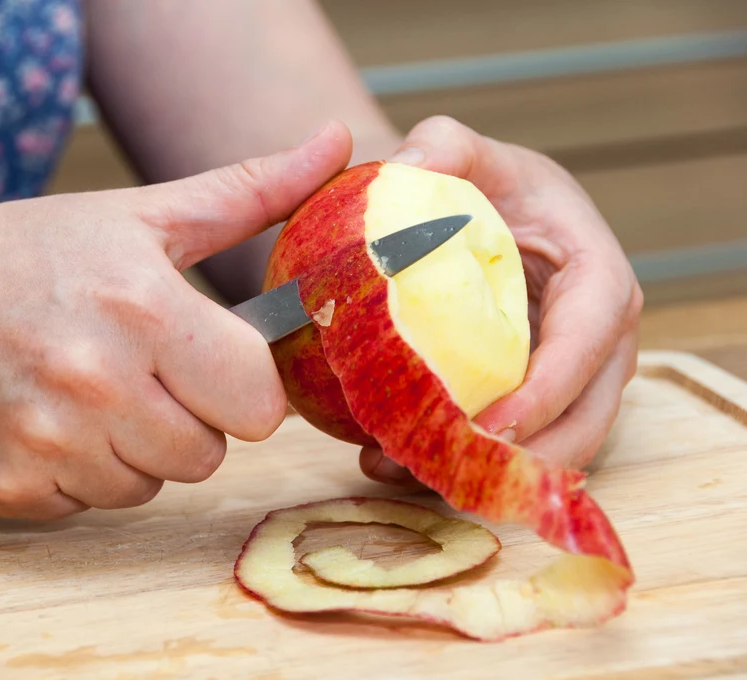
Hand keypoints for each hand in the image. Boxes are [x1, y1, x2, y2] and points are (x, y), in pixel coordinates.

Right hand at [0, 121, 352, 519]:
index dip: (240, 387)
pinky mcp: (9, 488)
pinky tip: (44, 422)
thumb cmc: (23, 255)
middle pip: (207, 456)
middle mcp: (96, 382)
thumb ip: (249, 192)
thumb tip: (336, 147)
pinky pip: (87, 507)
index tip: (208, 364)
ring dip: (129, 450)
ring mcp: (47, 443)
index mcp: (143, 310)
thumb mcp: (137, 215)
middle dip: (186, 420)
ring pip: (147, 486)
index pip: (258, 406)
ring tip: (83, 392)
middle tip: (136, 373)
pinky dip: (75, 475)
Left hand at [361, 116, 642, 488]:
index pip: (590, 339)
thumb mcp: (465, 151)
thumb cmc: (484, 183)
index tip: (495, 425)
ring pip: (551, 447)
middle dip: (522, 458)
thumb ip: (442, 145)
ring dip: (485, 474)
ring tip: (397, 469)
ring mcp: (572, 377)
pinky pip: (515, 446)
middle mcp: (600, 339)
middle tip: (441, 471)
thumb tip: (407, 168)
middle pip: (585, 417)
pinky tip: (393, 463)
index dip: (550, 388)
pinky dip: (464, 464)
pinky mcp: (538, 400)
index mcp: (597, 276)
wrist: (480, 214)